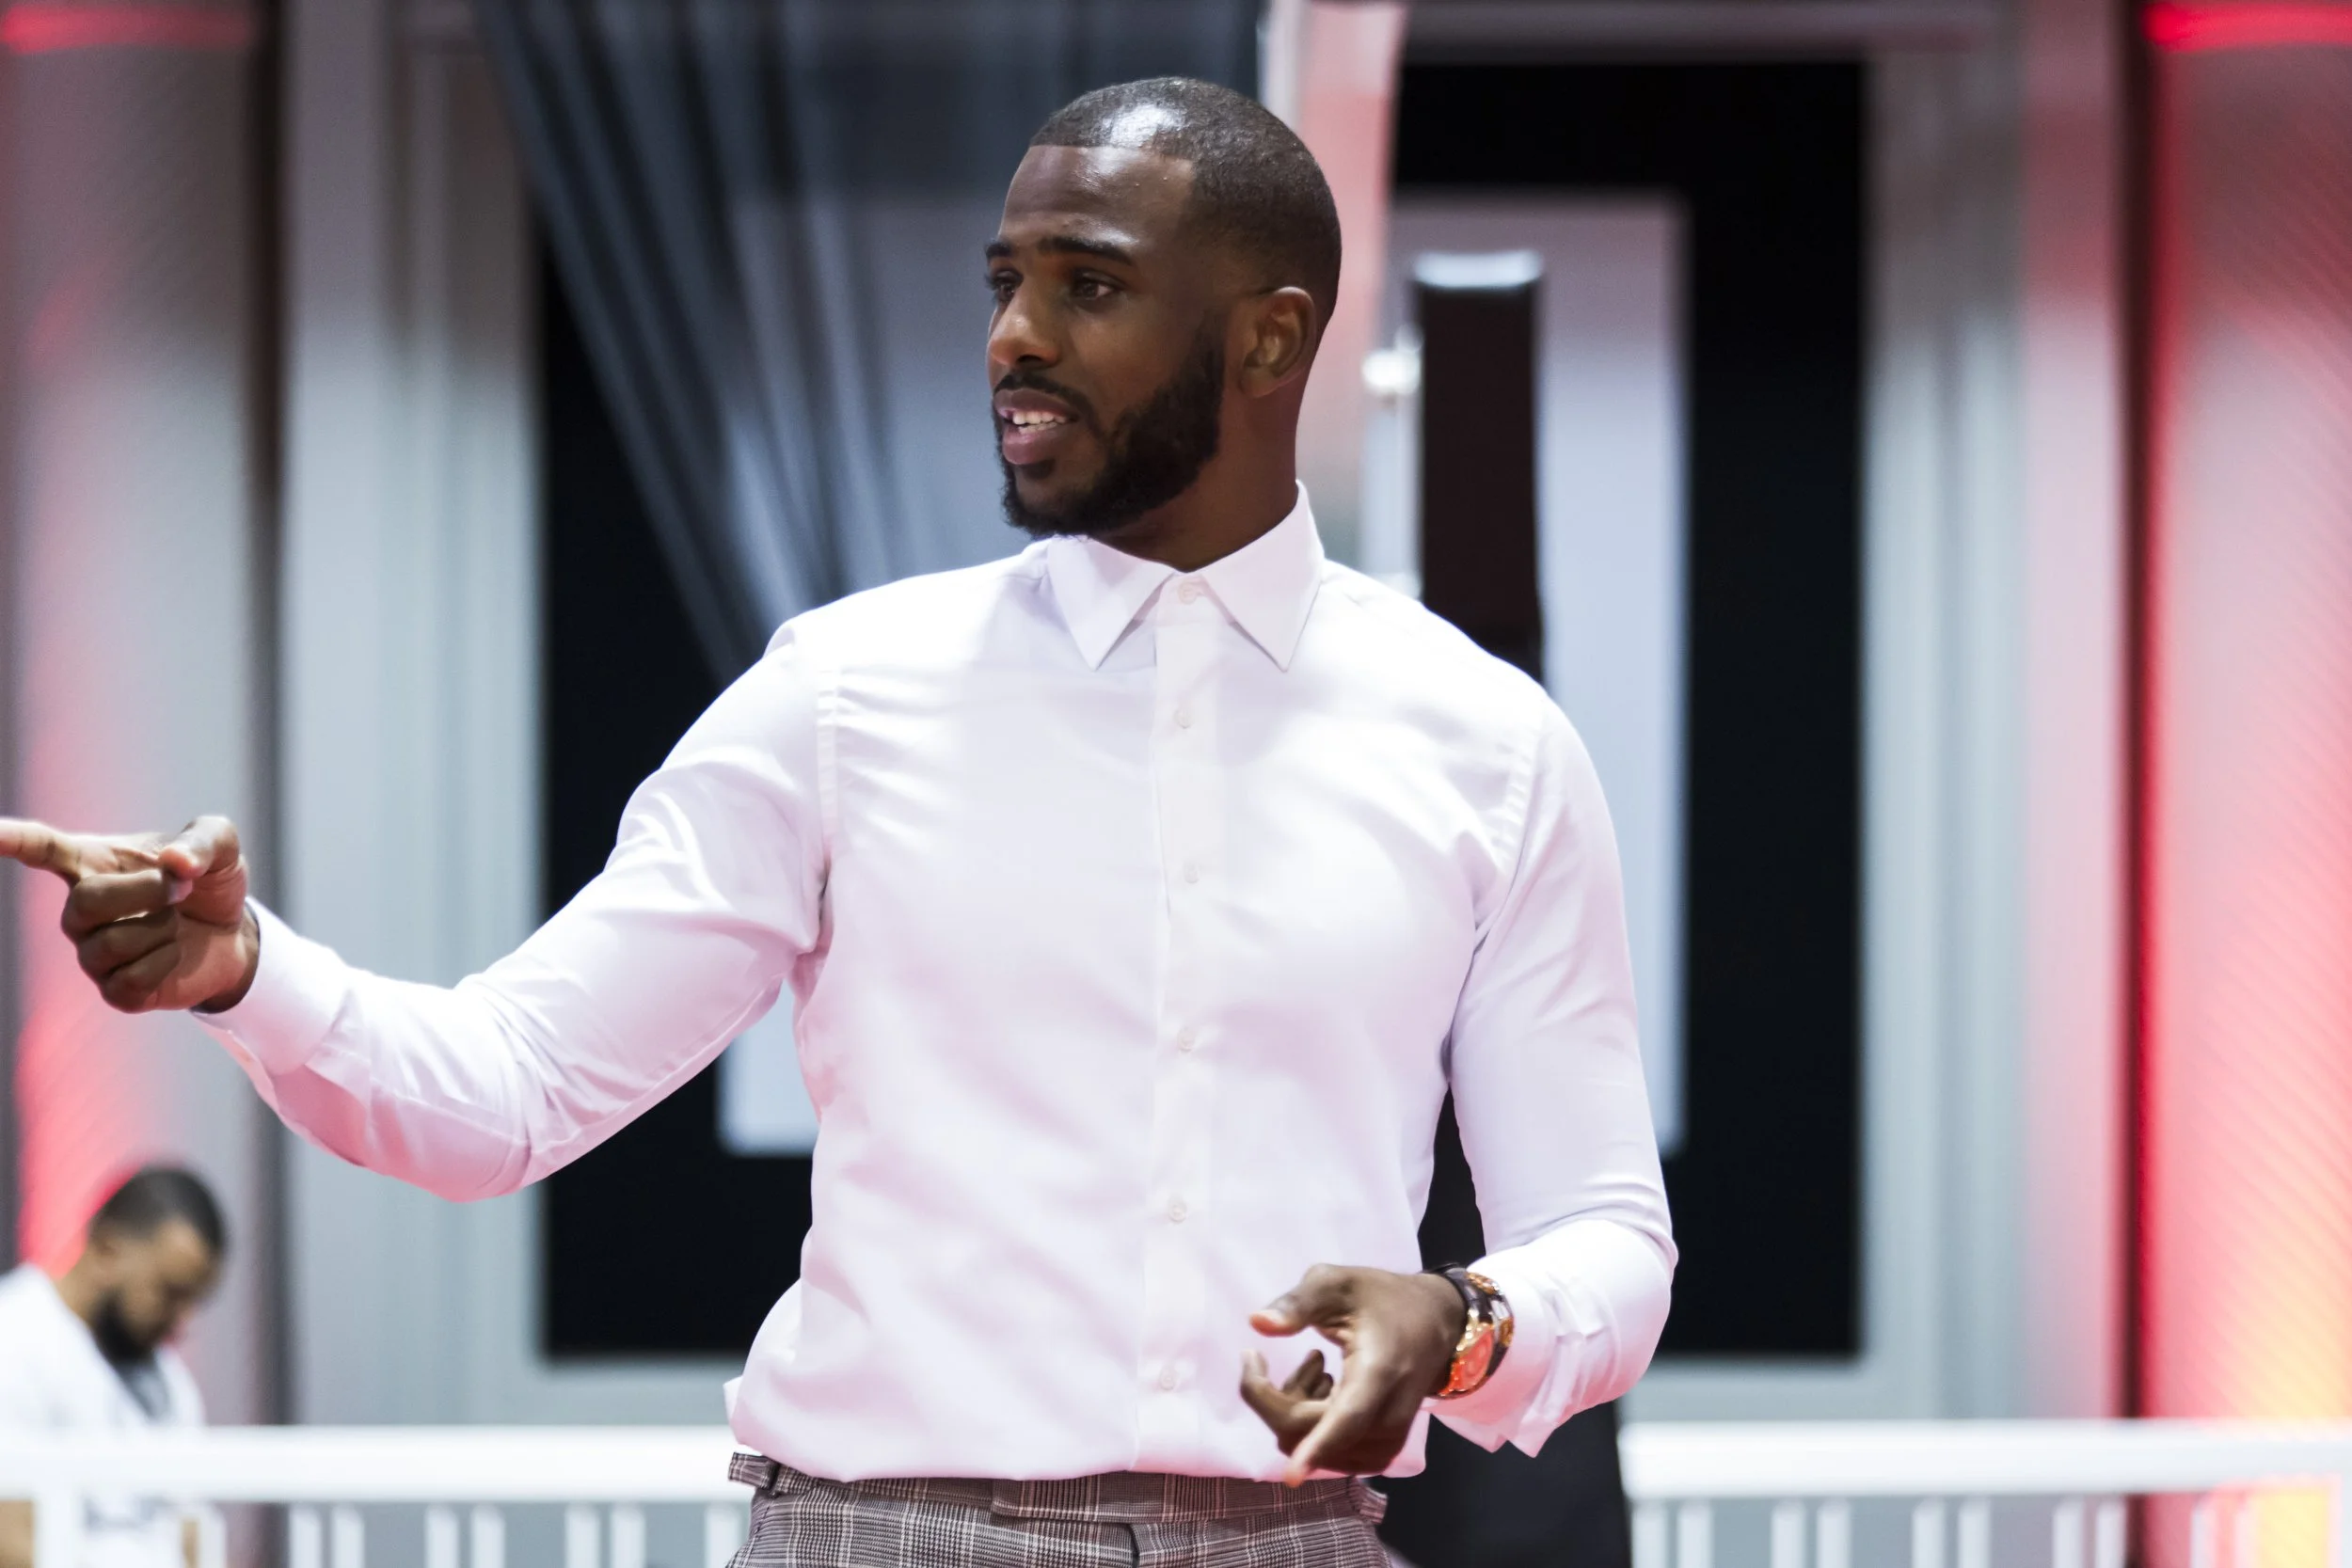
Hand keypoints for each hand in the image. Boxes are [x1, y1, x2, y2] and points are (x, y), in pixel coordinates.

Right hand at [0, 815, 258, 1012]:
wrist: (232, 933)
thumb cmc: (208, 882)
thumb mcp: (219, 846)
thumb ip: (202, 841)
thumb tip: (177, 864)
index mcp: (93, 862)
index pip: (40, 848)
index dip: (11, 839)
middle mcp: (80, 910)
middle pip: (86, 902)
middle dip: (147, 892)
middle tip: (181, 887)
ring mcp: (93, 953)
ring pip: (113, 944)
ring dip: (163, 929)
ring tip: (175, 923)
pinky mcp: (116, 991)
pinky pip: (132, 981)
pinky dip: (167, 963)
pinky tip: (174, 953)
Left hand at [1239, 1263, 1465, 1483]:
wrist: (1433, 1325)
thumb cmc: (1381, 1300)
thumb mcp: (1338, 1283)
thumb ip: (1298, 1302)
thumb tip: (1258, 1323)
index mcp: (1379, 1373)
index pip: (1347, 1420)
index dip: (1315, 1448)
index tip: (1291, 1475)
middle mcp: (1388, 1418)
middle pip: (1310, 1434)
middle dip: (1280, 1398)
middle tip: (1304, 1356)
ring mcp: (1386, 1442)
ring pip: (1311, 1447)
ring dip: (1296, 1409)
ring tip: (1320, 1367)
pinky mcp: (1379, 1453)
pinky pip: (1326, 1453)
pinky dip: (1311, 1425)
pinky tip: (1328, 1389)